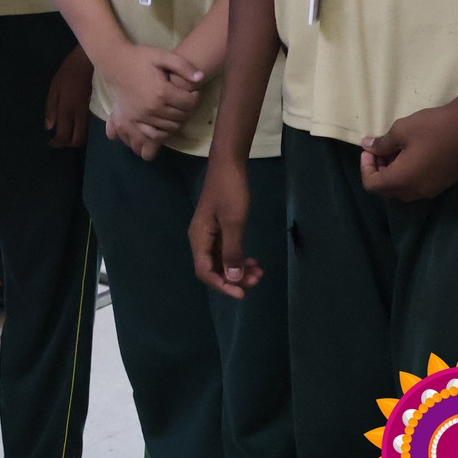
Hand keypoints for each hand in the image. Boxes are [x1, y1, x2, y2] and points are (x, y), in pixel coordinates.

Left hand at [44, 46, 93, 147]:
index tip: (52, 142)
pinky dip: (81, 130)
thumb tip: (49, 127)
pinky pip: (88, 126)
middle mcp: (80, 114)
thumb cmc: (69, 72)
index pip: (64, 135)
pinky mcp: (96, 109)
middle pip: (77, 140)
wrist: (89, 62)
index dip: (57, 143)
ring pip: (85, 134)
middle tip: (60, 139)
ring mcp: (90, 112)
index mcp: (67, 109)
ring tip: (66, 132)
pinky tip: (75, 124)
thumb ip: (51, 108)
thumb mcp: (54, 87)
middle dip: (68, 144)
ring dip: (75, 138)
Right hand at [98, 44, 204, 157]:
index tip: (192, 90)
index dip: (195, 97)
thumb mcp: (162, 56)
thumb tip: (200, 78)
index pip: (190, 103)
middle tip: (184, 99)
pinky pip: (154, 134)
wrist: (114, 63)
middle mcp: (153, 107)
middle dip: (188, 108)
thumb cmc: (139, 57)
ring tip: (175, 107)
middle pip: (182, 116)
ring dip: (177, 119)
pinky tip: (165, 120)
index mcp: (162, 92)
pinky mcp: (134, 120)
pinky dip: (163, 131)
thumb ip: (183, 66)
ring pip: (170, 127)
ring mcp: (142, 116)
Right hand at [189, 155, 260, 297]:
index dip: (222, 285)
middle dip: (233, 278)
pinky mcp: (219, 227)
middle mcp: (201, 238)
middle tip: (256, 280)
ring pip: (221, 261)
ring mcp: (210, 233)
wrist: (229, 164)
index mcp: (199, 238)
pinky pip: (226, 250)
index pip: (205, 271)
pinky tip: (252, 261)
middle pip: (213, 268)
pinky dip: (239, 258)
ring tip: (258, 272)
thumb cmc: (230, 191)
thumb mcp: (234, 223)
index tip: (243, 293)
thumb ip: (232, 252)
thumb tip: (233, 279)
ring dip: (238, 269)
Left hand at [358, 97, 457, 200]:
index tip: (369, 150)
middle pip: (387, 190)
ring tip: (395, 151)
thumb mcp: (400, 131)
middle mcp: (417, 190)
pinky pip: (418, 186)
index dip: (365, 168)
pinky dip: (409, 175)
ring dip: (393, 174)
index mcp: (403, 180)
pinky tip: (412, 155)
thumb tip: (367, 146)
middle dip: (378, 171)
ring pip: (403, 189)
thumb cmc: (433, 127)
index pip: (372, 185)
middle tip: (380, 150)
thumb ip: (381, 143)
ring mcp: (433, 189)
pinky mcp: (444, 183)